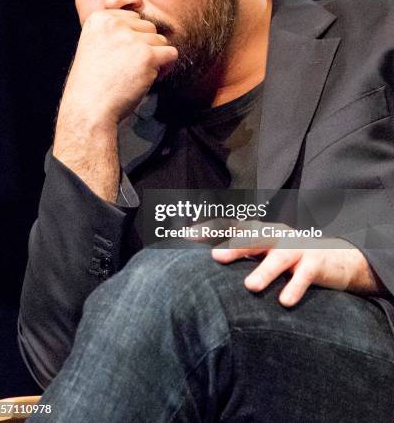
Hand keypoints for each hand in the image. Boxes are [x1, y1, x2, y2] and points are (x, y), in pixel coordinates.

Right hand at [59, 9, 177, 128]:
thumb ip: (115, 32)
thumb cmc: (93, 83)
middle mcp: (114, 24)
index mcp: (99, 19)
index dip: (133, 39)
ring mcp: (132, 39)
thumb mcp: (95, 45)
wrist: (89, 108)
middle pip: (149, 28)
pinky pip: (171, 53)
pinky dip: (166, 67)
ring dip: (155, 58)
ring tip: (137, 75)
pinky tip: (152, 78)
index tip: (121, 57)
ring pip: (161, 41)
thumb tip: (144, 23)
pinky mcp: (147, 56)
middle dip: (146, 47)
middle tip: (131, 69)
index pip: (133, 19)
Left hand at [212, 232, 380, 306]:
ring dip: (265, 270)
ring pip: (280, 257)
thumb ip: (243, 254)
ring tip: (251, 286)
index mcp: (262, 232)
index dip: (213, 229)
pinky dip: (295, 287)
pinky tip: (285, 301)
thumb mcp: (266, 252)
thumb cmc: (292, 257)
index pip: (234, 227)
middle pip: (255, 236)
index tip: (188, 234)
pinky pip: (305, 275)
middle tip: (216, 257)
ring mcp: (298, 248)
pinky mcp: (316, 263)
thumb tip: (209, 260)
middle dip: (235, 245)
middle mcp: (278, 236)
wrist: (338, 259)